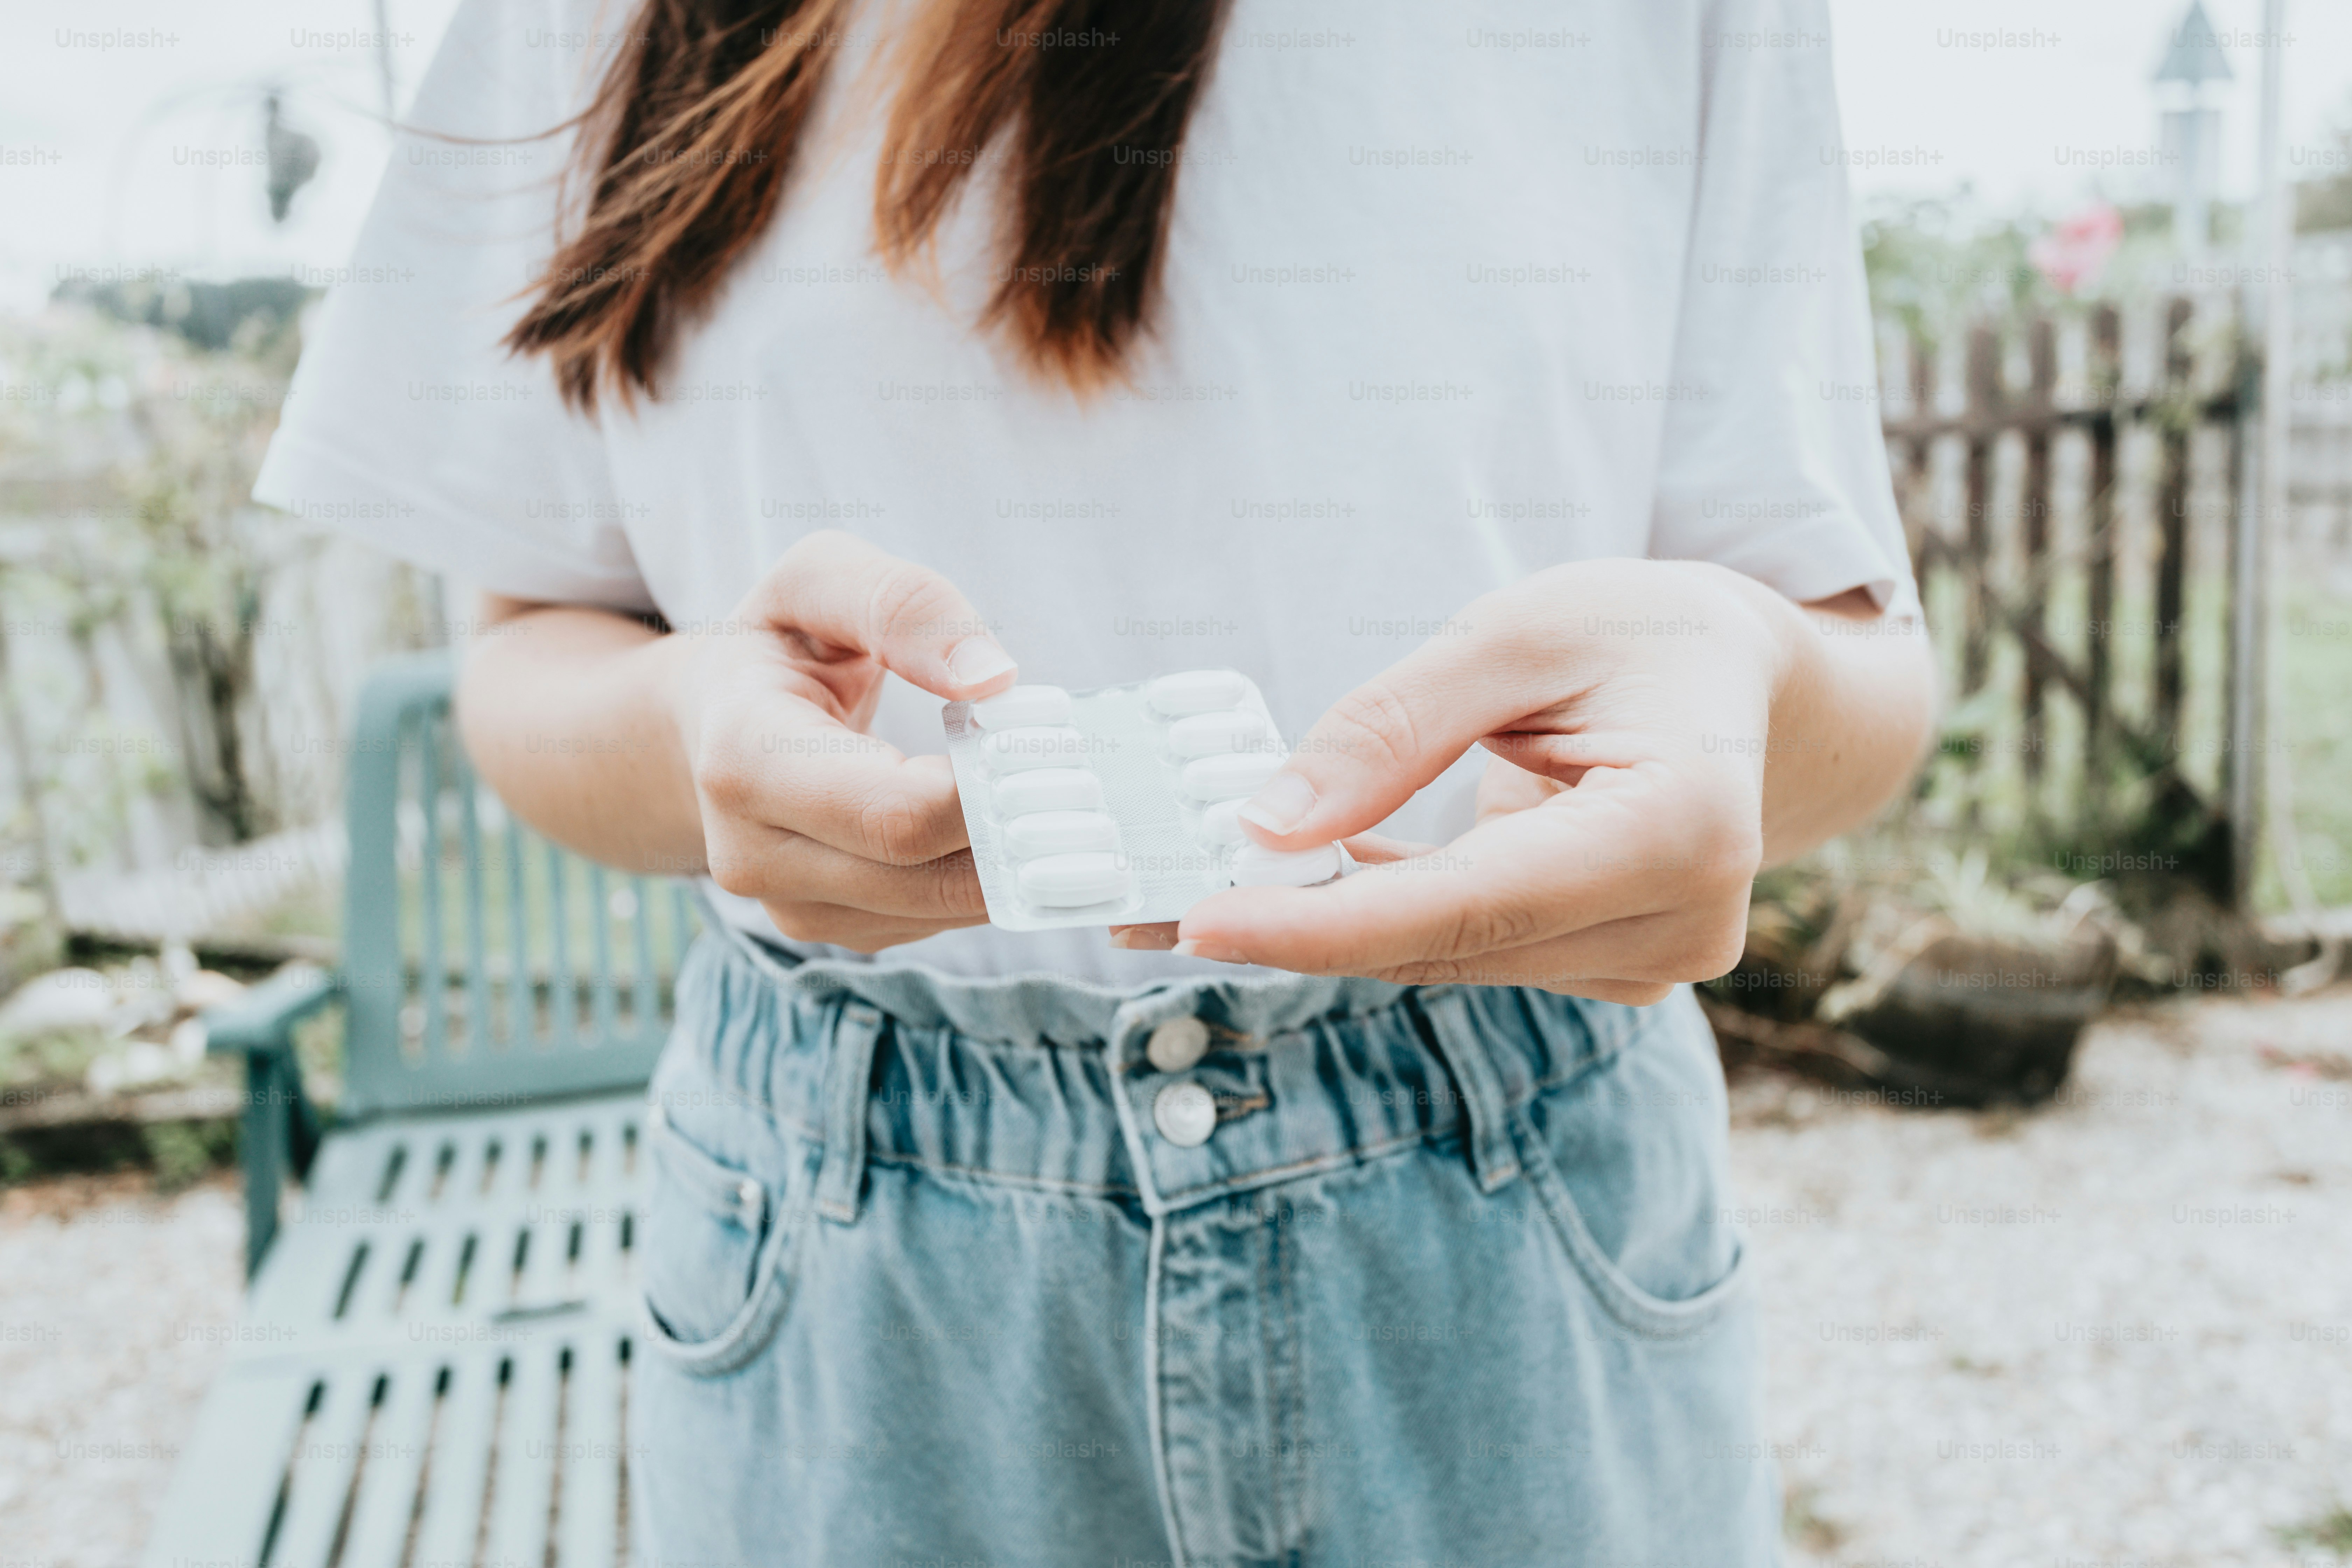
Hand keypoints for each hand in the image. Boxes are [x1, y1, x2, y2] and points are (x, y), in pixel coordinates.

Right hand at [669, 530, 1014, 952]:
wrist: (707, 721)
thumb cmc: (777, 642)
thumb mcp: (820, 579)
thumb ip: (905, 605)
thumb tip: (993, 675)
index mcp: (744, 759)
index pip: (897, 812)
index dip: (989, 792)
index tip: (1052, 748)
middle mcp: (753, 853)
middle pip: (928, 875)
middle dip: (1020, 834)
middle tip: (1089, 786)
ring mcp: (788, 905)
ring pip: (941, 909)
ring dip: (1013, 863)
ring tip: (1056, 799)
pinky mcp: (826, 928)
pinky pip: (933, 921)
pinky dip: (983, 880)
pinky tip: (1001, 828)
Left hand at [1149, 560, 1801, 1002]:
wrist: (1743, 681)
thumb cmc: (1643, 630)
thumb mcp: (1517, 632)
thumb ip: (1394, 729)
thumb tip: (1270, 823)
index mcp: (1683, 828)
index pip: (1468, 906)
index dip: (1323, 925)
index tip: (1200, 923)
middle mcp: (1683, 921)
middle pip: (1445, 943)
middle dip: (1293, 926)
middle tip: (1144, 902)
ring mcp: (1652, 959)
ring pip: (1445, 956)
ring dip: (1324, 925)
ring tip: (1192, 884)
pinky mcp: (1611, 965)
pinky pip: (1465, 949)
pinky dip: (1376, 917)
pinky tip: (1283, 886)